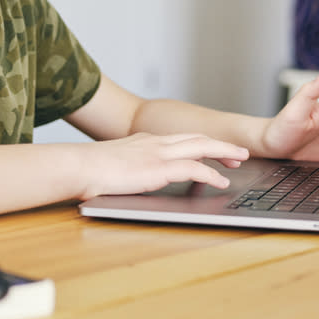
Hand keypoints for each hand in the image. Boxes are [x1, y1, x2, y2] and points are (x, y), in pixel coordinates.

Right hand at [78, 133, 249, 199]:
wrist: (79, 166)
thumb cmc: (88, 169)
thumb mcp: (114, 163)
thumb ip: (128, 166)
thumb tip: (131, 177)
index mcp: (145, 141)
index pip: (181, 138)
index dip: (202, 142)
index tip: (214, 148)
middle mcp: (156, 142)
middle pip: (197, 138)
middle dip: (220, 144)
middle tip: (238, 152)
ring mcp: (159, 153)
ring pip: (202, 146)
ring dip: (223, 152)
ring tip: (239, 160)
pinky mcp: (160, 168)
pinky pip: (195, 168)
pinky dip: (211, 174)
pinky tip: (221, 181)